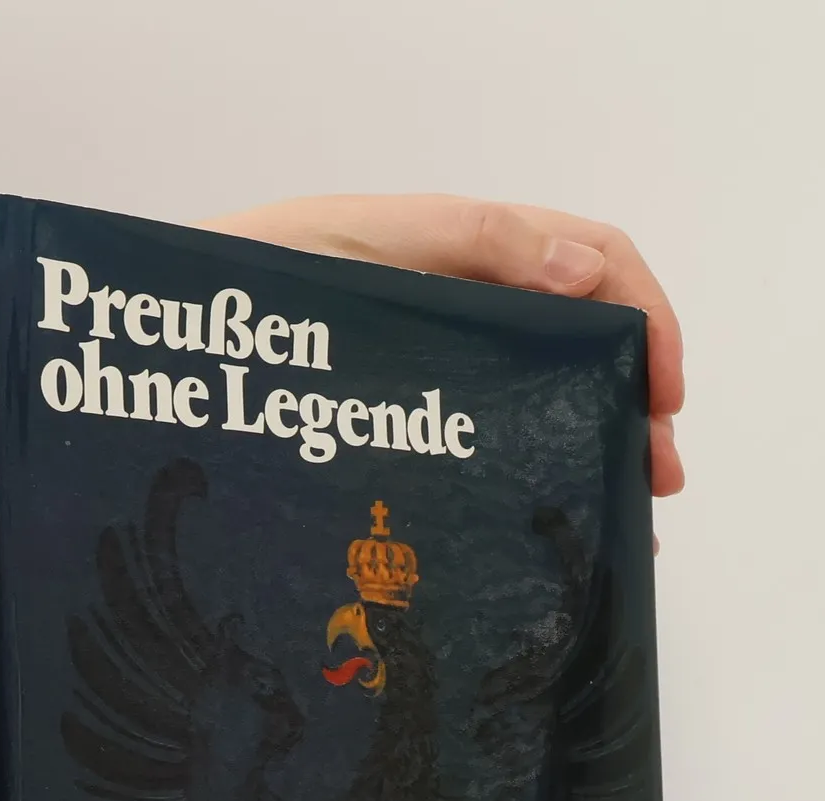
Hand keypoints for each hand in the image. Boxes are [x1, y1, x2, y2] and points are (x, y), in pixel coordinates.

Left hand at [203, 195, 684, 498]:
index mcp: (470, 254)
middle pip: (583, 350)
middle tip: (655, 480)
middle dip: (634, 407)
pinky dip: (528, 487)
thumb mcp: (363, 244)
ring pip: (541, 409)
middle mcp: (465, 312)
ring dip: (593, 453)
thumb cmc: (254, 277)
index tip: (665, 394)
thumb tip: (585, 272)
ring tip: (622, 520)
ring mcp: (436, 373)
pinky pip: (484, 453)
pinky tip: (541, 533)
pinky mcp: (401, 428)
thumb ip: (472, 243)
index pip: (595, 267)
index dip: (646, 321)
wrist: (159, 337)